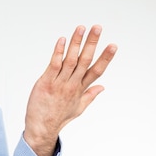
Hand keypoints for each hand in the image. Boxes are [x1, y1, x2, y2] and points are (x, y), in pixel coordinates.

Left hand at [24, 25, 116, 155]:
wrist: (42, 128)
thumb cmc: (58, 118)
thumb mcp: (78, 108)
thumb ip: (90, 95)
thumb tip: (103, 87)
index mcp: (81, 89)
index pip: (97, 70)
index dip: (106, 58)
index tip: (113, 45)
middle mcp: (72, 84)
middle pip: (85, 60)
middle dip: (92, 43)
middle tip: (98, 27)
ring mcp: (59, 83)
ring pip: (70, 59)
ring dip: (76, 43)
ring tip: (81, 28)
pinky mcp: (46, 82)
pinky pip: (54, 64)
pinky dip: (58, 52)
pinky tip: (62, 40)